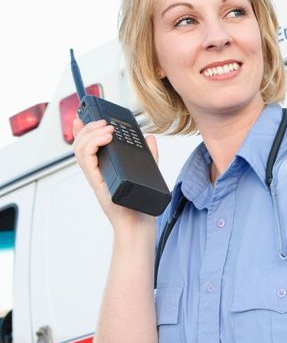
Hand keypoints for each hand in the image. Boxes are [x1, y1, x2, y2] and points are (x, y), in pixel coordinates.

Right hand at [72, 117, 158, 231]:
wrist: (138, 225)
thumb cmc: (139, 205)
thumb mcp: (146, 173)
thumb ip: (148, 155)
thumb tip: (150, 138)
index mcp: (104, 169)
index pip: (87, 146)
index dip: (82, 131)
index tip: (82, 117)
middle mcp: (97, 172)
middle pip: (81, 144)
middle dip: (88, 127)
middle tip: (103, 120)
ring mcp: (96, 177)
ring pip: (80, 149)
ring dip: (92, 133)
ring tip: (107, 128)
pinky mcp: (97, 181)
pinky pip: (87, 159)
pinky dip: (94, 144)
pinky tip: (107, 137)